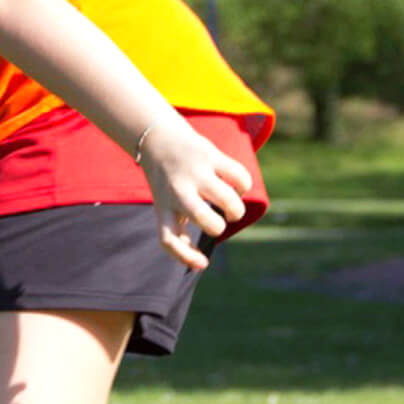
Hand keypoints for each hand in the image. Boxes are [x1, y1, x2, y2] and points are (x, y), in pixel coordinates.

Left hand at [133, 116, 249, 270]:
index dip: (186, 256)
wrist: (159, 140)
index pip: (169, 240)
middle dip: (218, 226)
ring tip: (232, 208)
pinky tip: (237, 187)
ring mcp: (195, 172)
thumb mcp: (165, 206)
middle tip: (220, 221)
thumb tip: (197, 262)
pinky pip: (239, 177)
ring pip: (227, 199)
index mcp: (163, 208)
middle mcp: (177, 191)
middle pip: (203, 218)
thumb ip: (179, 231)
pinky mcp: (210, 155)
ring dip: (236, 210)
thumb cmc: (167, 184)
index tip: (204, 263)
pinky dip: (244, 186)